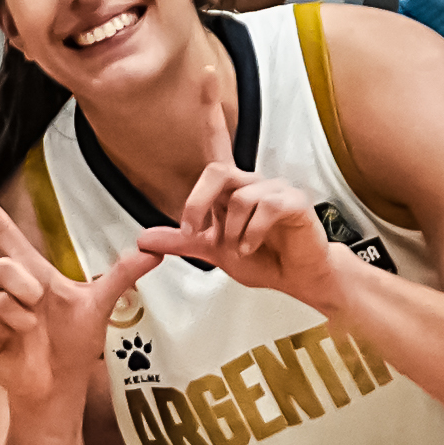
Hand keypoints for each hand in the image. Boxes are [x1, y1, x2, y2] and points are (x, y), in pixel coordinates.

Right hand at [0, 173, 164, 423]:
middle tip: (40, 308)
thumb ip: (123, 275)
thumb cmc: (75, 343)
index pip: (4, 230)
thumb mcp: (99, 305)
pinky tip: (8, 339)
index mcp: (34, 272)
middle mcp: (10, 286)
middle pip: (3, 264)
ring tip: (32, 331)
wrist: (57, 385)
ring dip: (19, 315)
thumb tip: (156, 251)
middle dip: (25, 287)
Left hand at [166, 157, 336, 311]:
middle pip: (218, 172)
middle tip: (197, 233)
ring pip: (240, 197)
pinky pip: (267, 206)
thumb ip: (183, 241)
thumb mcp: (215, 251)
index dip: (200, 167)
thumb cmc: (265, 259)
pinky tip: (252, 247)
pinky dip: (253, 232)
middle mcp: (253, 184)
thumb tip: (144, 238)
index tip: (192, 205)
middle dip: (199, 203)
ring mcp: (276, 190)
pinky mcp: (296, 202)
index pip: (212, 167)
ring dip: (232, 231)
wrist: (299, 278)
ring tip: (239, 249)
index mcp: (234, 190)